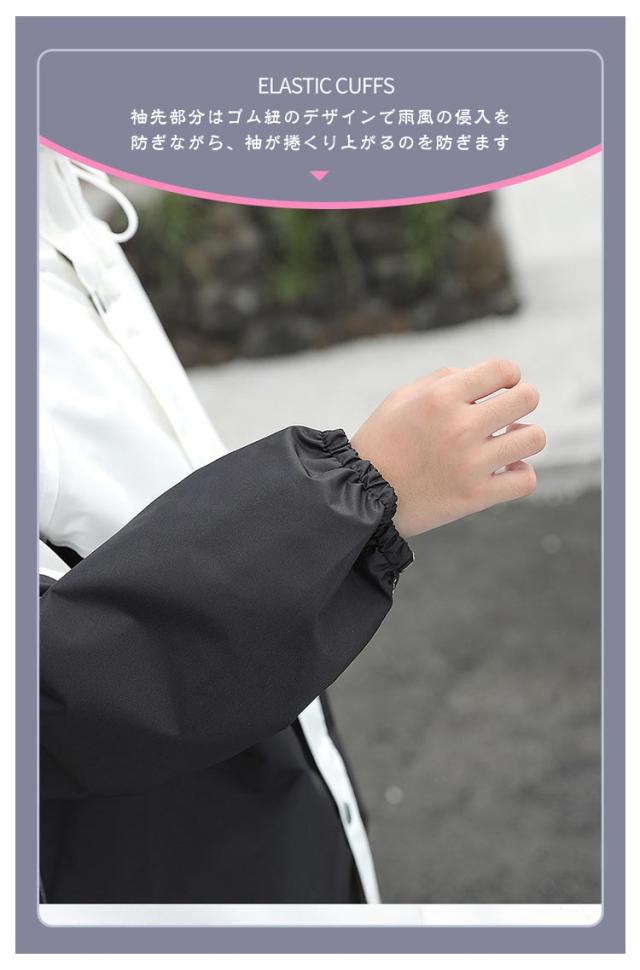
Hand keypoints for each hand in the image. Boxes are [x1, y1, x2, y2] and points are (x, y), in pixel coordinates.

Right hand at [351, 358, 545, 537]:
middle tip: (504, 415)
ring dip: (523, 437)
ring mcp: (470, 464)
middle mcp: (459, 427)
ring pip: (534, 438)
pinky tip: (503, 470)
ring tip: (506, 442)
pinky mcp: (475, 497)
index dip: (508, 375)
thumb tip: (490, 379)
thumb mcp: (401, 397)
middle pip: (527, 398)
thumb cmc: (382, 441)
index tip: (500, 387)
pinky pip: (526, 480)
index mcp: (440, 398)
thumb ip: (445, 379)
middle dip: (521, 401)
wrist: (361, 496)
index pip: (503, 369)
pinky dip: (520, 474)